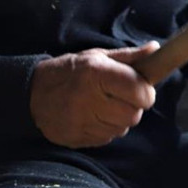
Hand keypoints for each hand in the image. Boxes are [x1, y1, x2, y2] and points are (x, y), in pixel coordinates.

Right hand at [29, 42, 158, 147]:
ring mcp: (81, 122)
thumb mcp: (96, 56)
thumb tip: (155, 49)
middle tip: (120, 97)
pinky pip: (107, 138)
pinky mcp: (77, 138)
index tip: (140, 88)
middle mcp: (89, 99)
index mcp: (96, 73)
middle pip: (134, 115)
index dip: (145, 92)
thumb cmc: (70, 71)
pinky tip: (93, 117)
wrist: (32, 94)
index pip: (140, 92)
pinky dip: (106, 129)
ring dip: (120, 119)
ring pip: (122, 128)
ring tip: (104, 106)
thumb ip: (128, 57)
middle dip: (133, 106)